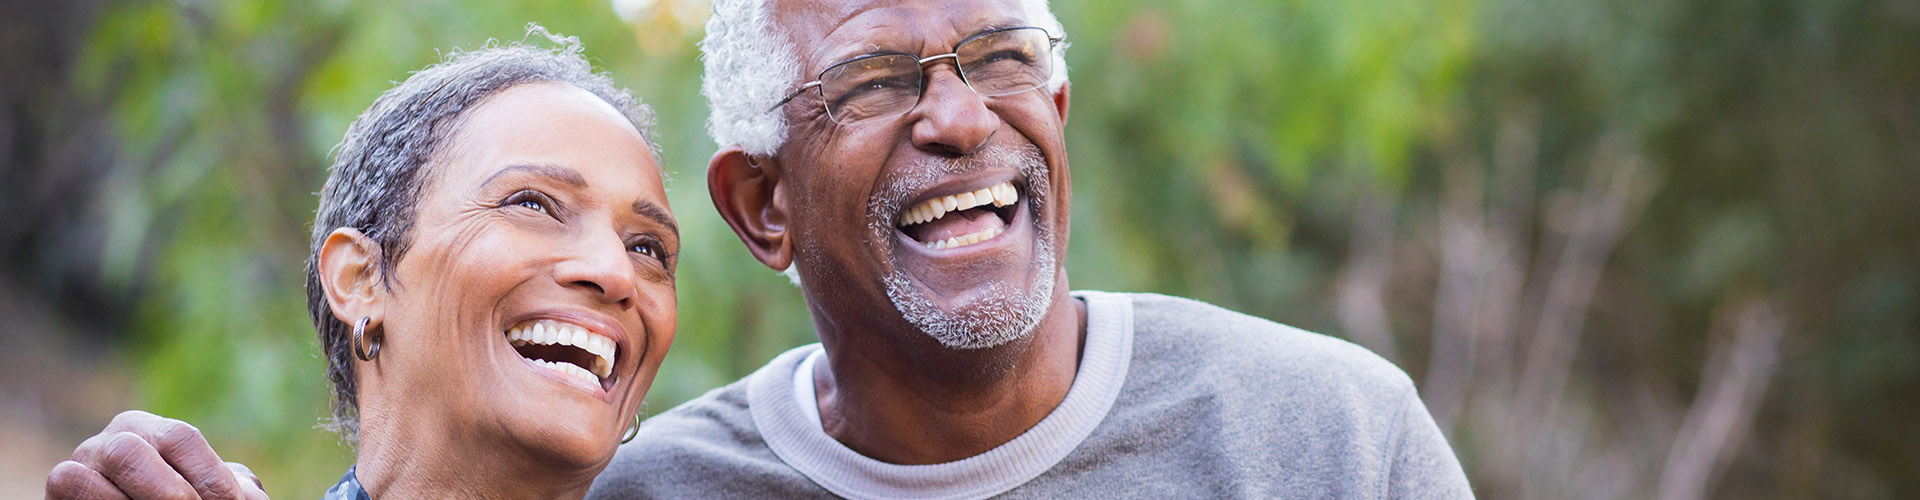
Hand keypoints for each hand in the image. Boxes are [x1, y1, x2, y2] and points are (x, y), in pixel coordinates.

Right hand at [44, 410, 268, 499]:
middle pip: (129, 451)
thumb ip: (230, 489)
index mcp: (150, 429)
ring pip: (85, 476)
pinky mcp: (55, 496)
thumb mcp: (205, 493)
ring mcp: (75, 468)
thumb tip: (253, 499)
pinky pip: (68, 492)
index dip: (209, 476)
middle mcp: (108, 441)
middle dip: (169, 493)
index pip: (180, 438)